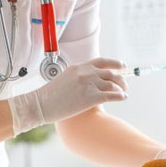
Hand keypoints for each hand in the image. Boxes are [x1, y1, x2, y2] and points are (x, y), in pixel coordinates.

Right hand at [8, 57, 127, 134]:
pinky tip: (123, 98)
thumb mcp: (64, 79)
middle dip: (121, 78)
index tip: (122, 66)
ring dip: (121, 87)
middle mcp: (85, 73)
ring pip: (113, 83)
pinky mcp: (90, 97)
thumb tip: (89, 81)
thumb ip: (78, 77)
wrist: (40, 104)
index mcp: (79, 67)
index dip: (114, 63)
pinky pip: (111, 95)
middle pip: (110, 72)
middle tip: (125, 84)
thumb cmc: (50, 96)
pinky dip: (120, 96)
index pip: (101, 61)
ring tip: (124, 92)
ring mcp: (88, 84)